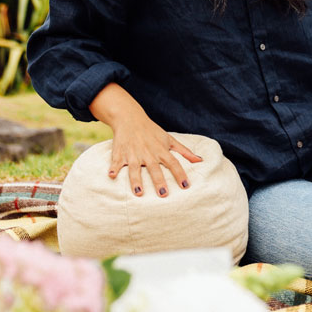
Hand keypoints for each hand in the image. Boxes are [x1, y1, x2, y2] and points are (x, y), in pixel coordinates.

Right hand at [90, 82, 201, 197]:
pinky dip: (114, 168)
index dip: (180, 174)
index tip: (186, 186)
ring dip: (136, 180)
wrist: (130, 117)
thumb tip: (200, 161)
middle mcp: (148, 153)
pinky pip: (116, 162)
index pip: (173, 163)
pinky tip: (112, 176)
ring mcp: (133, 153)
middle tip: (163, 194)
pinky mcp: (120, 153)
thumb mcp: (168, 139)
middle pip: (154, 168)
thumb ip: (184, 151)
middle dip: (158, 181)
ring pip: (135, 168)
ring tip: (139, 193)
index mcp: (161, 150)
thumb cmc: (151, 131)